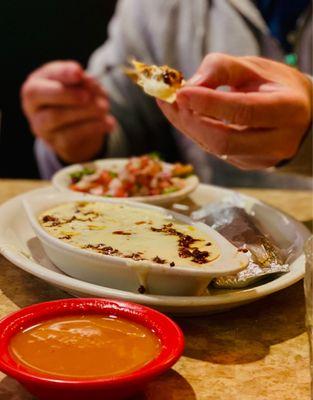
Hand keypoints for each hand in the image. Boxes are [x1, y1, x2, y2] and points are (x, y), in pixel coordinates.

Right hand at [21, 61, 115, 162]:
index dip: (62, 73)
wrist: (81, 134)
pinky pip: (71, 135)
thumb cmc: (78, 102)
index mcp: (37, 85)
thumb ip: (82, 81)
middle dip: (66, 92)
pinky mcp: (57, 144)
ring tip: (104, 107)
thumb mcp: (81, 87)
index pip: (44, 75)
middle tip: (88, 96)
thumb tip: (87, 81)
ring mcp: (42, 127)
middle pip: (39, 95)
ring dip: (84, 110)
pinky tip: (108, 123)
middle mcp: (33, 106)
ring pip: (55, 115)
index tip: (79, 73)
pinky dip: (93, 127)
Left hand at [158, 54, 311, 169]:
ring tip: (170, 104)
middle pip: (224, 141)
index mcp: (288, 110)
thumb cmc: (275, 86)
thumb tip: (190, 84)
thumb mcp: (254, 68)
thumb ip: (222, 69)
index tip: (181, 91)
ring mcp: (261, 159)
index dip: (209, 104)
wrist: (298, 116)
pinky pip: (214, 151)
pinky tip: (184, 116)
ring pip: (215, 149)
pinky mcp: (246, 165)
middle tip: (172, 99)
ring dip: (187, 127)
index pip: (244, 111)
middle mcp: (278, 141)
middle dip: (191, 121)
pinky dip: (195, 133)